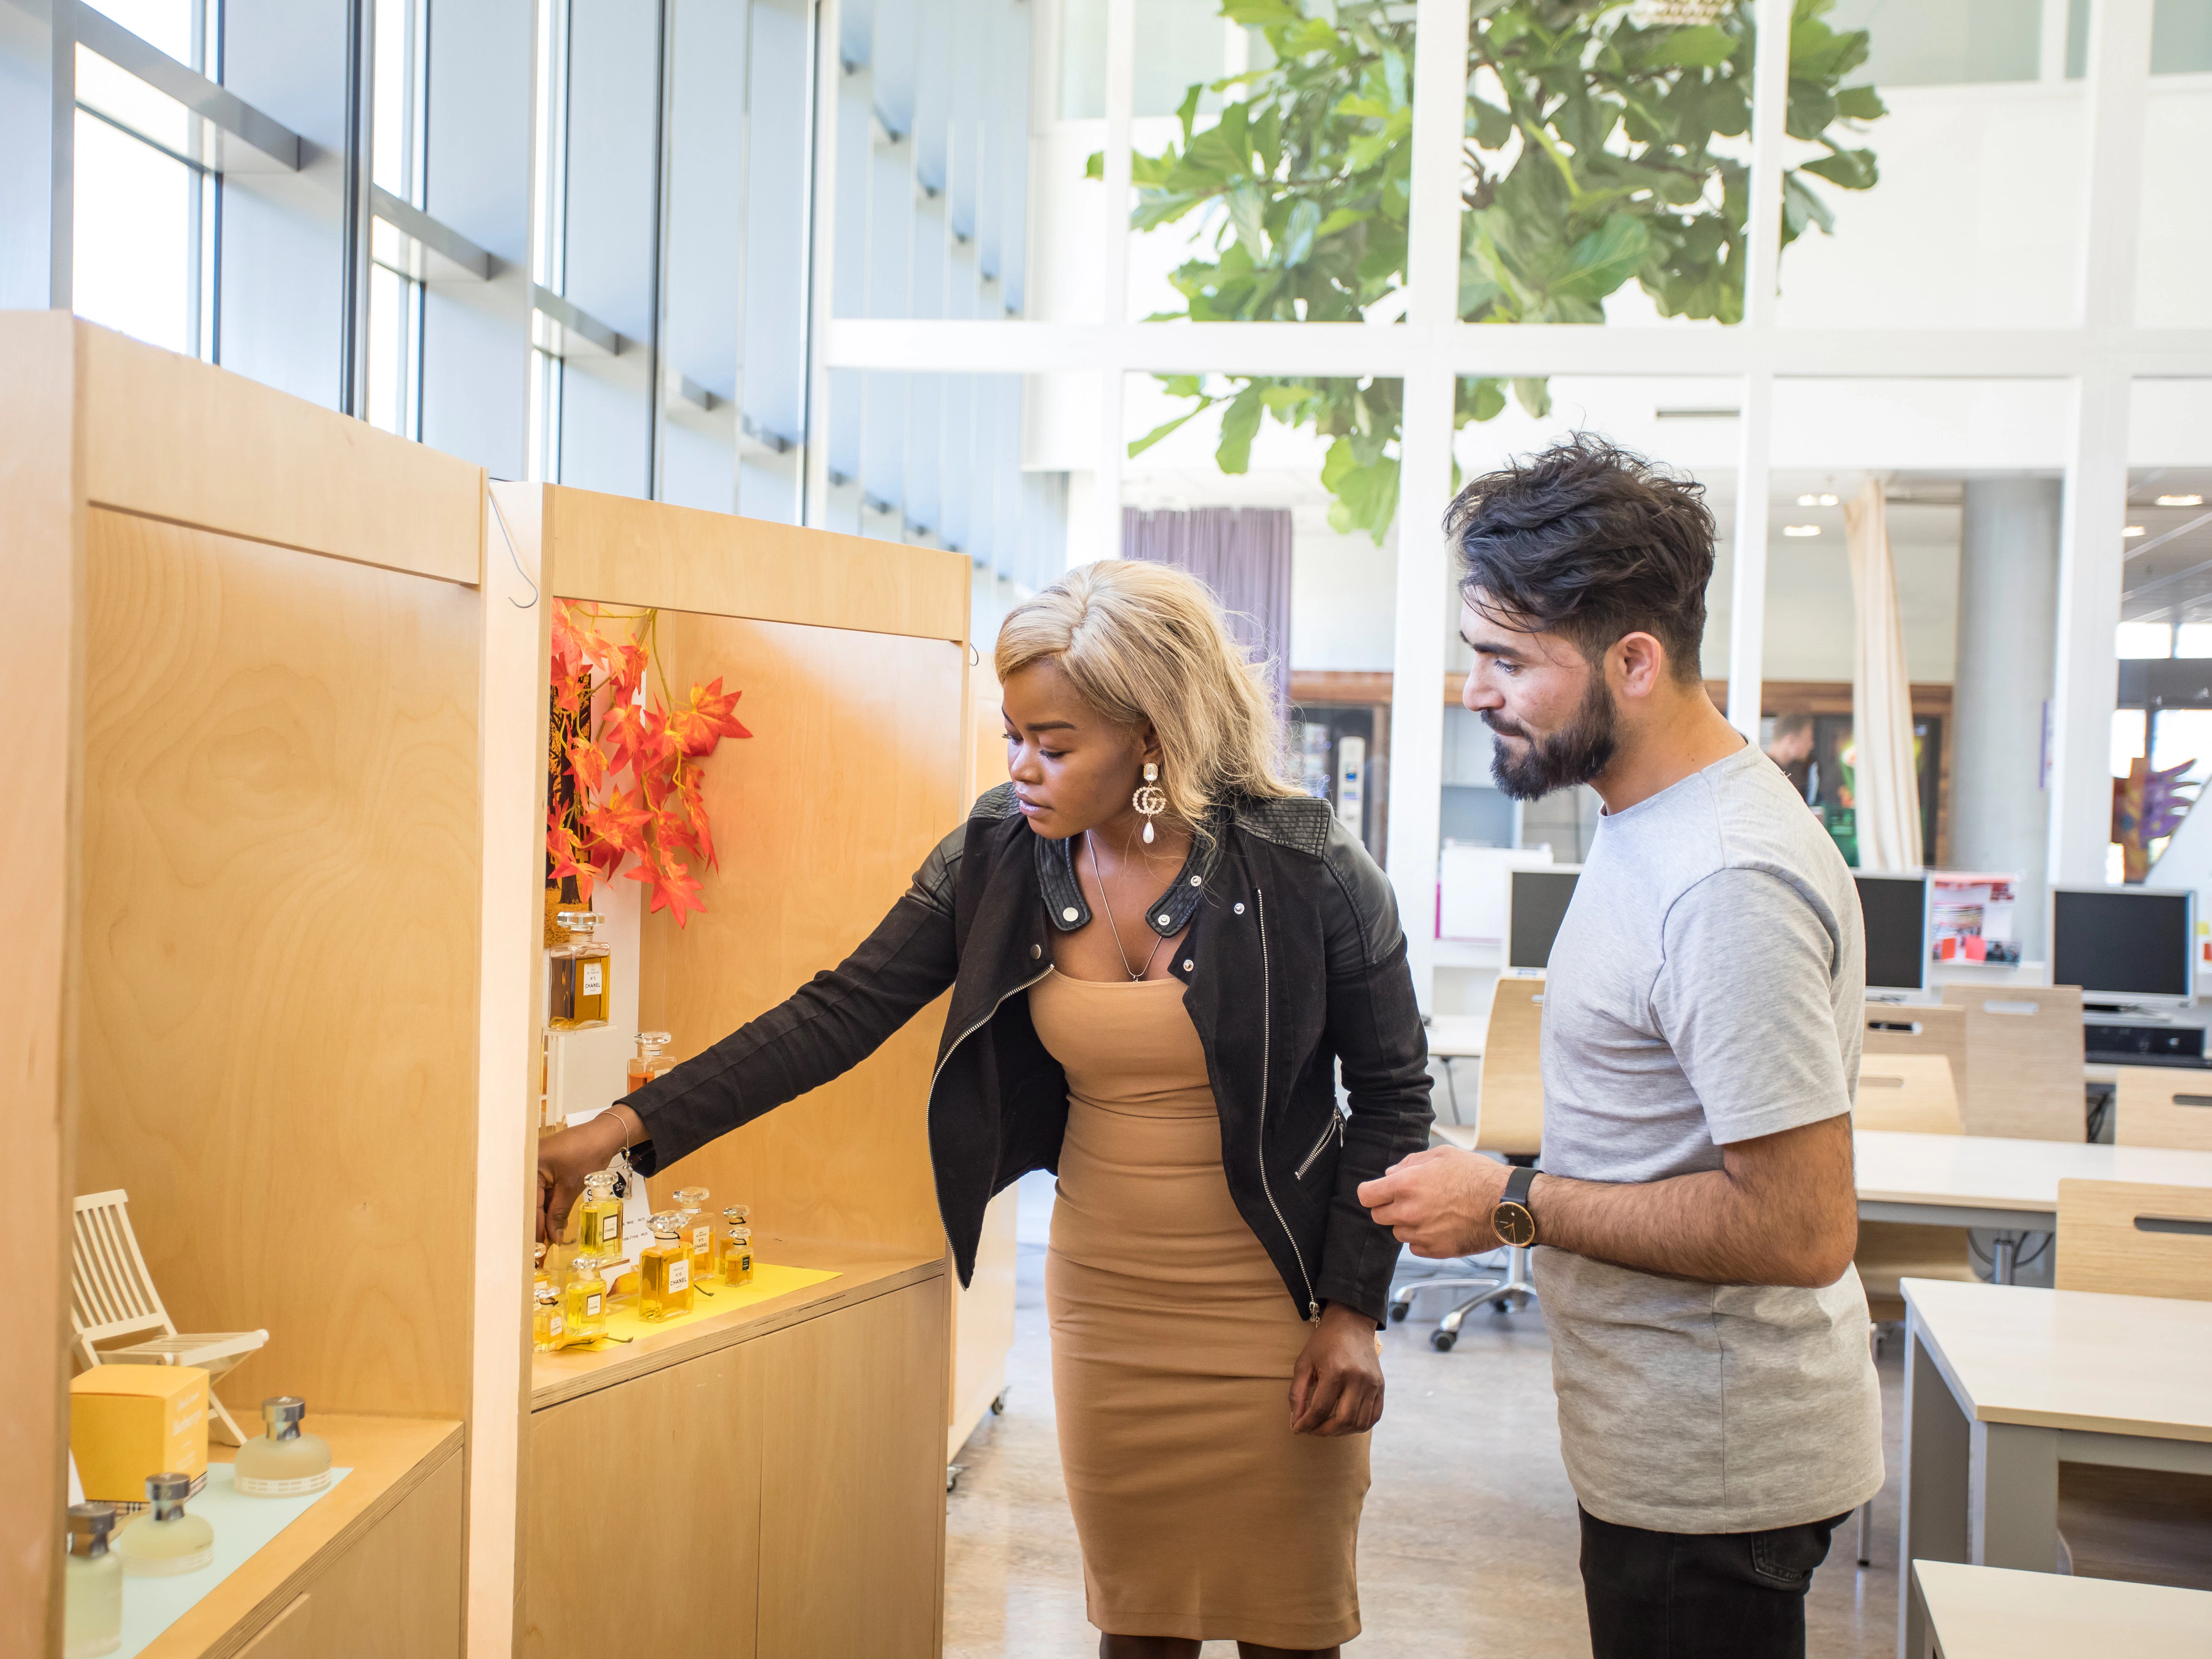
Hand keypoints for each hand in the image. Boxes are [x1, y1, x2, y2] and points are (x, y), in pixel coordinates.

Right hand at [535, 1111, 630, 1244]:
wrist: (603, 1134)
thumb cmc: (587, 1153)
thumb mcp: (571, 1186)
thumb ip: (559, 1212)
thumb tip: (553, 1237)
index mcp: (528, 1166)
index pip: (529, 1204)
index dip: (535, 1228)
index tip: (536, 1249)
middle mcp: (526, 1165)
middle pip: (529, 1202)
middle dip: (536, 1224)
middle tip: (540, 1249)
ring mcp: (534, 1166)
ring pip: (536, 1198)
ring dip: (542, 1216)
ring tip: (546, 1240)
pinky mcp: (543, 1168)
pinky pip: (542, 1190)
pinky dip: (548, 1204)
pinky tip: (551, 1222)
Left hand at [1288, 1303, 1384, 1436]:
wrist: (1351, 1324)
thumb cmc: (1324, 1343)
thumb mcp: (1303, 1363)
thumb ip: (1297, 1394)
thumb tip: (1296, 1422)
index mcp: (1335, 1371)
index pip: (1320, 1409)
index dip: (1307, 1424)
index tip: (1298, 1429)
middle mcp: (1357, 1379)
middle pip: (1342, 1420)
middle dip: (1324, 1431)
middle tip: (1312, 1430)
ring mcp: (1372, 1384)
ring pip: (1359, 1423)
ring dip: (1341, 1432)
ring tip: (1327, 1427)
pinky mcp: (1380, 1386)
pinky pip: (1374, 1416)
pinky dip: (1359, 1426)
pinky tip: (1345, 1423)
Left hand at [1358, 1146, 1510, 1257]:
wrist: (1506, 1205)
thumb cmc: (1478, 1177)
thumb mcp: (1442, 1155)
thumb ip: (1410, 1163)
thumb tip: (1391, 1173)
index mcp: (1406, 1185)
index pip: (1366, 1195)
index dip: (1370, 1192)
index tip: (1377, 1192)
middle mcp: (1409, 1212)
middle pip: (1378, 1216)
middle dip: (1389, 1207)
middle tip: (1410, 1199)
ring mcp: (1421, 1234)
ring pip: (1398, 1232)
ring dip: (1407, 1223)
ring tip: (1432, 1211)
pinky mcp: (1435, 1251)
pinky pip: (1415, 1247)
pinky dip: (1422, 1238)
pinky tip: (1440, 1225)